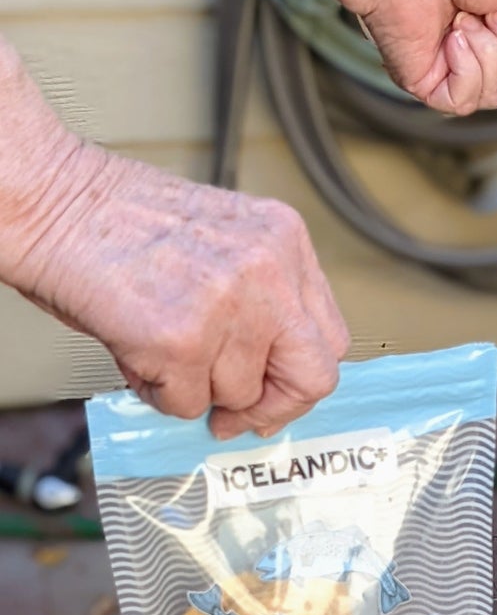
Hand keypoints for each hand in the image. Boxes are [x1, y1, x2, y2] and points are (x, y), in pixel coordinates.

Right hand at [8, 145, 348, 439]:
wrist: (49, 198)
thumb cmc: (119, 223)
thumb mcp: (224, 244)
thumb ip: (261, 300)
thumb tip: (268, 379)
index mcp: (286, 242)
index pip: (329, 338)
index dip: (298, 377)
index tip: (272, 392)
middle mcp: (270, 272)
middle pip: (312, 376)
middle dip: (272, 407)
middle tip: (235, 415)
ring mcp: (229, 306)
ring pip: (238, 395)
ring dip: (194, 389)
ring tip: (156, 347)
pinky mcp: (181, 339)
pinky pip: (185, 402)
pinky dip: (156, 392)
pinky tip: (136, 351)